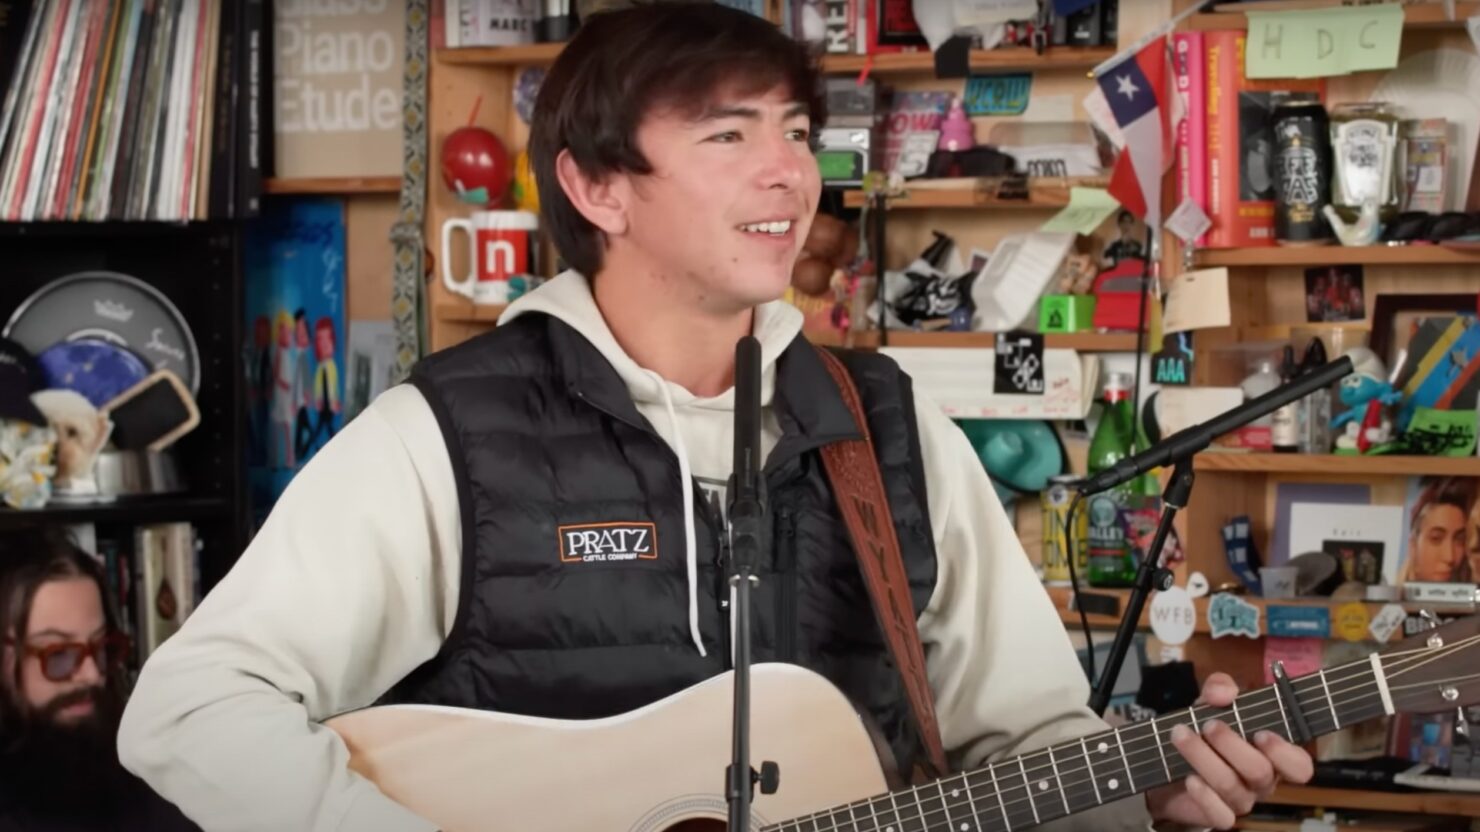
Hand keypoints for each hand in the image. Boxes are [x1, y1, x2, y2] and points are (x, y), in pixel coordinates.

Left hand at [1145, 673, 1314, 829]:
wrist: (1168, 759)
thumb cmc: (1206, 731)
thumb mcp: (1212, 702)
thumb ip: (1220, 688)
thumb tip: (1224, 692)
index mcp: (1272, 755)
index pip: (1299, 766)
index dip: (1285, 753)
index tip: (1261, 733)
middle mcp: (1262, 781)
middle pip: (1260, 772)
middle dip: (1232, 745)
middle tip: (1208, 725)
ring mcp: (1241, 800)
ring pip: (1232, 786)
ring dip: (1204, 757)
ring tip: (1180, 734)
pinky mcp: (1218, 815)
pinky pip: (1221, 816)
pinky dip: (1204, 796)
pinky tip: (1190, 779)